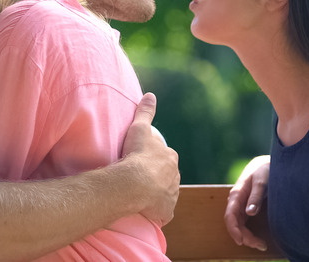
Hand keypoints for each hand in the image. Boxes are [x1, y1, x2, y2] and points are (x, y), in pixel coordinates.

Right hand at [122, 93, 179, 225]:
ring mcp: (171, 195)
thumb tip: (150, 95)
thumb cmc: (136, 155)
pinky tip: (144, 210)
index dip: (153, 159)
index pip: (164, 157)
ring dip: (155, 194)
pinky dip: (154, 211)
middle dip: (156, 177)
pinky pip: (160, 211)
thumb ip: (145, 112)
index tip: (141, 161)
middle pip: (166, 176)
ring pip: (164, 193)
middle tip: (138, 178)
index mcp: (170, 157)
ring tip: (139, 194)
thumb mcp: (139, 128)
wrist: (133, 184)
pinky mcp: (165, 212)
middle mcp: (175, 176)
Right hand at [224, 154, 269, 250]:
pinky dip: (249, 232)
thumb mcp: (262, 181)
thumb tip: (249, 212)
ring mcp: (240, 205)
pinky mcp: (246, 207)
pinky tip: (258, 238)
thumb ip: (256, 196)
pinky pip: (243, 223)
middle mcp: (236, 201)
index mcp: (237, 194)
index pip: (230, 215)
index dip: (234, 230)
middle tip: (261, 245)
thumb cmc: (264, 170)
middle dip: (245, 237)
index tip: (242, 241)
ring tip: (262, 245)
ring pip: (239, 225)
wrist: (267, 163)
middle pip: (234, 223)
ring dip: (247, 236)